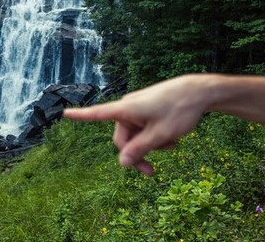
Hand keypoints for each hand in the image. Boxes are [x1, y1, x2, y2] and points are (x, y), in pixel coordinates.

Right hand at [64, 75, 209, 174]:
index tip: (64, 112)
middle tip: (151, 172)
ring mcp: (138, 108)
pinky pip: (144, 127)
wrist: (199, 92)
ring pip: (136, 135)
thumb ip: (139, 150)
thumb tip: (121, 163)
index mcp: (126, 110)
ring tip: (171, 146)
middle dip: (136, 154)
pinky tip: (172, 139)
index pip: (98, 114)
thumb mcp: (160, 135)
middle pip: (122, 138)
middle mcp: (128, 108)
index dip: (81, 116)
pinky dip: (155, 136)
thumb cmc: (179, 110)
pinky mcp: (148, 109)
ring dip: (150, 145)